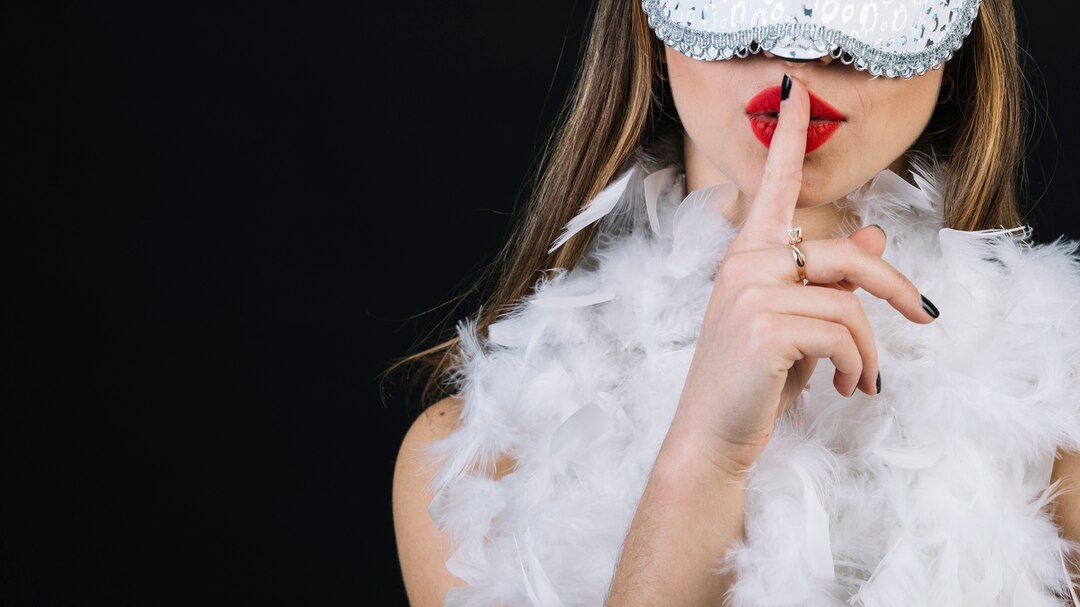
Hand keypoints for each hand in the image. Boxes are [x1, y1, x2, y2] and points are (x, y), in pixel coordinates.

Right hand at [667, 74, 937, 475]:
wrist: (711, 434)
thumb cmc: (750, 379)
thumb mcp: (793, 324)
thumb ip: (828, 281)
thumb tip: (871, 240)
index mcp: (747, 256)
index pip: (772, 188)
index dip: (790, 140)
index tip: (797, 94)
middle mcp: (744, 264)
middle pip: (847, 256)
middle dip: (895, 291)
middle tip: (924, 319)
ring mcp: (750, 293)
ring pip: (850, 303)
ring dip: (869, 350)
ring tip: (859, 380)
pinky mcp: (765, 327)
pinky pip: (843, 334)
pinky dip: (857, 365)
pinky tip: (842, 388)